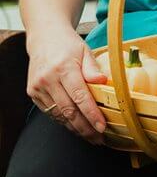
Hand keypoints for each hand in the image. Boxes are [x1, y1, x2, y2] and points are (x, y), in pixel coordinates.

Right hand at [26, 26, 107, 142]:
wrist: (44, 37)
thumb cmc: (68, 45)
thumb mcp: (85, 51)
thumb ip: (93, 68)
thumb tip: (103, 82)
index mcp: (64, 68)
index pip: (80, 97)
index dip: (91, 114)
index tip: (102, 127)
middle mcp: (48, 79)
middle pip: (69, 111)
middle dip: (85, 128)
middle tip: (99, 138)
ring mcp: (38, 87)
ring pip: (59, 115)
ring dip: (75, 128)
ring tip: (90, 135)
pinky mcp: (33, 93)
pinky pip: (51, 112)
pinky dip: (64, 121)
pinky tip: (76, 126)